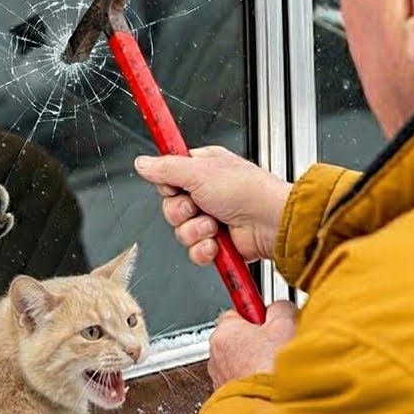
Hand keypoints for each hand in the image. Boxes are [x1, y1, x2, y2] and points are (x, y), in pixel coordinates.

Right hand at [134, 146, 291, 265]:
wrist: (271, 222)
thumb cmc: (247, 190)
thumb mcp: (199, 171)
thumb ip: (165, 168)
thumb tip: (142, 162)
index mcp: (203, 169)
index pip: (168, 177)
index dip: (168, 186)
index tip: (175, 186)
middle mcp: (206, 193)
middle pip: (171, 207)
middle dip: (181, 212)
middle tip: (198, 206)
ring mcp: (212, 219)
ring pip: (180, 231)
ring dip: (195, 231)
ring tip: (214, 224)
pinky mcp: (217, 243)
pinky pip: (194, 251)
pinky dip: (204, 250)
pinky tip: (217, 243)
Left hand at [207, 301, 296, 388]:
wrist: (268, 408)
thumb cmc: (271, 370)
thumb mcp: (285, 324)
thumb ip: (279, 308)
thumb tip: (279, 307)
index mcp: (224, 332)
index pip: (236, 312)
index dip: (256, 314)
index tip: (266, 316)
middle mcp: (216, 355)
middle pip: (240, 338)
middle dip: (259, 340)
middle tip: (278, 344)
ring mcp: (221, 378)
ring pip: (242, 361)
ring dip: (257, 362)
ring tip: (276, 366)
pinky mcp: (230, 395)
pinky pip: (244, 380)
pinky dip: (256, 380)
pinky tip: (271, 382)